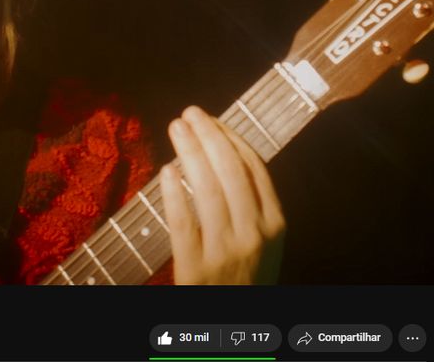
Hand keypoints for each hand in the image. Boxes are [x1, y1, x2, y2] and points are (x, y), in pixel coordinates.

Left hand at [160, 106, 285, 283]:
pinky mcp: (196, 269)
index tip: (212, 119)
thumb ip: (251, 204)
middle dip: (209, 136)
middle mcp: (254, 235)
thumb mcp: (263, 242)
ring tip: (176, 128)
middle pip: (231, 172)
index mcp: (275, 225)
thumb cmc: (246, 276)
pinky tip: (165, 170)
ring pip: (206, 190)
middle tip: (189, 112)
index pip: (254, 169)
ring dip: (189, 152)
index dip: (231, 138)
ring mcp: (226, 252)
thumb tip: (222, 153)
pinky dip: (174, 193)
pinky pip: (184, 223)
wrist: (235, 328)